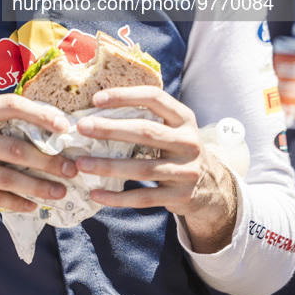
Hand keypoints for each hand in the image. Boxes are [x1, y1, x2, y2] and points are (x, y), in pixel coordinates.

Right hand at [0, 94, 77, 260]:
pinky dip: (16, 202)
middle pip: (13, 146)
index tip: (64, 126)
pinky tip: (33, 205)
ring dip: (38, 186)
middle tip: (71, 168)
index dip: (40, 114)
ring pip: (7, 177)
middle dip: (47, 159)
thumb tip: (44, 131)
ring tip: (60, 191)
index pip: (10, 105)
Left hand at [74, 86, 237, 253]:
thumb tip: (96, 108)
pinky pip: (144, 198)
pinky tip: (96, 193)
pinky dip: (117, 197)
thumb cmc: (178, 148)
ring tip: (81, 164)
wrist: (212, 186)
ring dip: (108, 166)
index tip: (96, 99)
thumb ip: (146, 117)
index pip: (155, 99)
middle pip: (146, 132)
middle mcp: (189, 142)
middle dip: (110, 129)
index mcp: (184, 118)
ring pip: (143, 168)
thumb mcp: (174, 127)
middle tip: (82, 127)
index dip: (125, 96)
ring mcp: (186, 171)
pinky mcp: (180, 196)